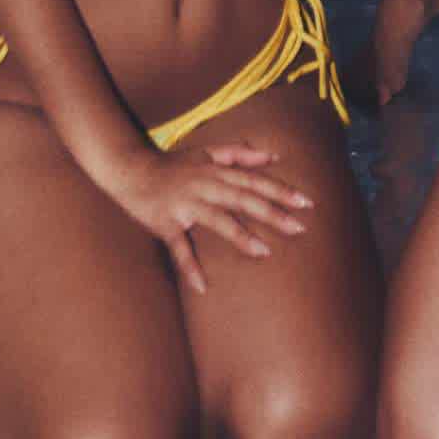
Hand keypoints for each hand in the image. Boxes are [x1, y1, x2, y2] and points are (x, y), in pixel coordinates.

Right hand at [112, 141, 313, 295]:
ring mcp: (185, 205)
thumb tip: (272, 156)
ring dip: (240, 236)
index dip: (280, 191)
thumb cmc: (173, 165)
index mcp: (216, 171)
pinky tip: (202, 286)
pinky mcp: (166, 224)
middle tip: (299, 228)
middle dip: (272, 213)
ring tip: (264, 252)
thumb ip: (239, 153)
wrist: (131, 170)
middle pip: (243, 199)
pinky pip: (179, 248)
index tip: (306, 202)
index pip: (254, 181)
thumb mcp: (206, 153)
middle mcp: (204, 186)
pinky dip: (189, 266)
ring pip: (217, 220)